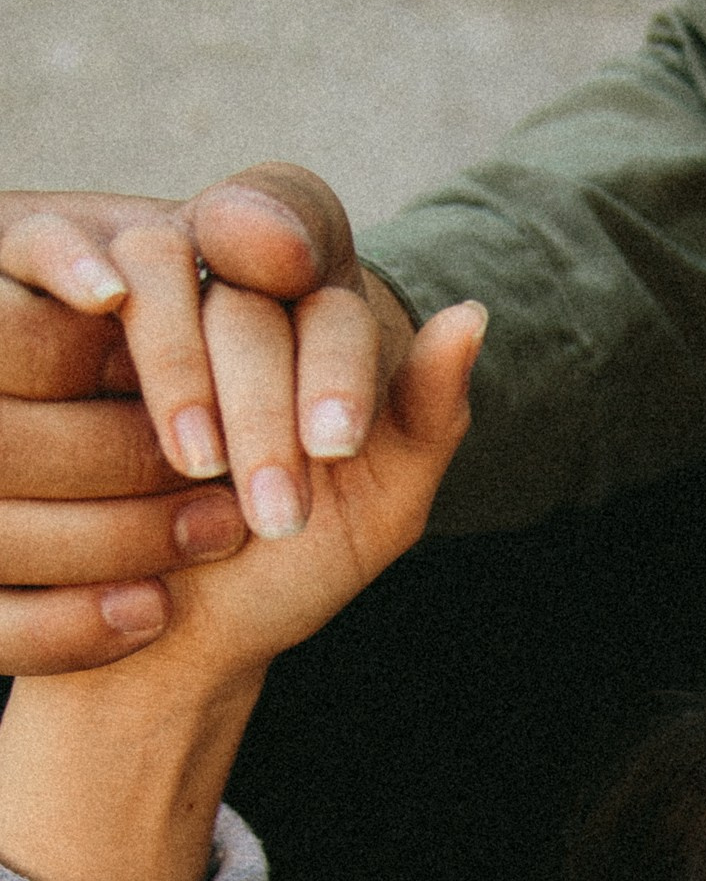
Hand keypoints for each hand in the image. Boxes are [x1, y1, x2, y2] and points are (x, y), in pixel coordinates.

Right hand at [0, 301, 481, 880]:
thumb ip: (427, 418)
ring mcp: (142, 294)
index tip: (336, 447)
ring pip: (163, 268)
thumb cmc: (281, 571)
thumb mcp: (375, 507)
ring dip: (184, 366)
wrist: (163, 633)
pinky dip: (81, 266)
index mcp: (313, 323)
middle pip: (252, 297)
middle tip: (272, 504)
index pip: (332, 306)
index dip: (337, 370)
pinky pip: (59, 247)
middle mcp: (230, 288)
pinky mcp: (59, 307)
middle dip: (264, 402)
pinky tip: (103, 300)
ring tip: (196, 464)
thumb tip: (470, 312)